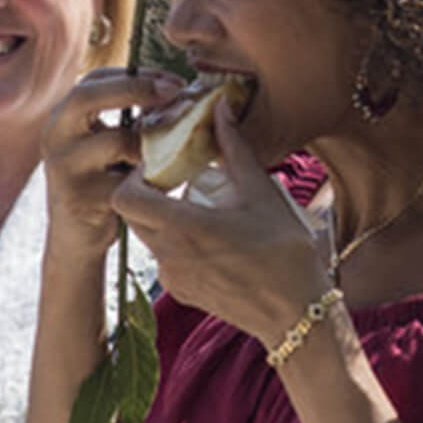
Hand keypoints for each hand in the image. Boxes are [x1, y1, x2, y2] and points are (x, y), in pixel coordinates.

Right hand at [41, 67, 188, 257]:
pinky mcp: (80, 197)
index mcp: (63, 117)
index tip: (175, 82)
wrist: (79, 238)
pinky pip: (126, 179)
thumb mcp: (109, 144)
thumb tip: (178, 92)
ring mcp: (63, 166)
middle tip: (176, 92)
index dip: (136, 75)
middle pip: (87, 97)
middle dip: (135, 89)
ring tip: (174, 147)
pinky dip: (151, 177)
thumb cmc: (102, 183)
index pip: (94, 79)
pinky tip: (164, 180)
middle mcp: (54, 135)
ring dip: (153, 142)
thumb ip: (131, 120)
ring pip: (116, 141)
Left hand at [111, 98, 329, 343]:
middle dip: (147, 194)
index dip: (135, 177)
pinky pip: (166, 258)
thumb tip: (220, 109)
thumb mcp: (262, 192)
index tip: (162, 166)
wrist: (297, 314)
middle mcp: (169, 255)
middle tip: (177, 179)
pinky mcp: (183, 292)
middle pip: (132, 215)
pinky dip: (178, 241)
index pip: (124, 197)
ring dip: (164, 217)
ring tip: (200, 206)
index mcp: (183, 227)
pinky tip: (212, 237)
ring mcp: (174, 277)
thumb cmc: (286, 254)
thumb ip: (234, 148)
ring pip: (149, 237)